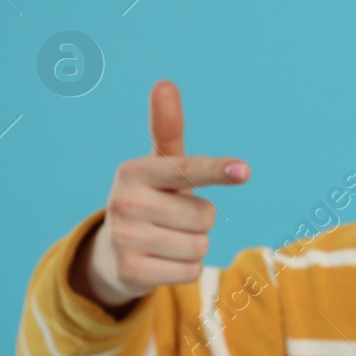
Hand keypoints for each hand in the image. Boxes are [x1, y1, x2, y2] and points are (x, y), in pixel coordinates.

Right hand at [74, 80, 250, 310]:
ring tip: (166, 239)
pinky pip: (191, 271)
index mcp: (135, 171)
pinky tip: (162, 261)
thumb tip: (164, 83)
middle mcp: (125, 202)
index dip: (217, 171)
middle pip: (206, 215)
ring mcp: (125, 238)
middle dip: (200, 220)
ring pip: (201, 245)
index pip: (187, 170)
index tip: (243, 170)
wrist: (112, 251)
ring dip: (193, 246)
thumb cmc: (151, 198)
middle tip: (173, 219)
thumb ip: (168, 129)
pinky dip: (185, 269)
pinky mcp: (130, 272)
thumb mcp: (159, 166)